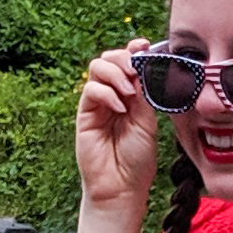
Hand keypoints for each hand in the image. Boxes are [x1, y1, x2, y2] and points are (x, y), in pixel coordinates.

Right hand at [73, 47, 159, 216]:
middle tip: (136, 71)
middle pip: (110, 58)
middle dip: (124, 58)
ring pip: (98, 67)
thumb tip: (144, 65)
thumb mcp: (148, 121)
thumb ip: (145, 93)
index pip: (130, 62)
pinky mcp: (85, 113)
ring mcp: (98, 103)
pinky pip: (91, 89)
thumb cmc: (137, 159)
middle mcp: (114, 95)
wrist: (122, 187)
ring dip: (115, 72)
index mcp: (132, 95)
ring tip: (129, 92)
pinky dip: (107, 92)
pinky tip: (119, 108)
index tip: (146, 46)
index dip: (135, 49)